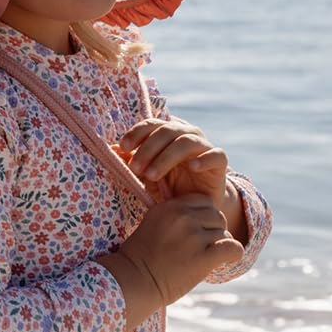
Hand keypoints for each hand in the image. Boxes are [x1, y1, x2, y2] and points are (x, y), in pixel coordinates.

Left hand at [110, 118, 229, 206]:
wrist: (196, 207)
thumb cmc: (169, 187)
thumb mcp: (147, 175)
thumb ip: (132, 161)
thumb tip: (111, 149)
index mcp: (168, 134)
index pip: (152, 124)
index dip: (137, 132)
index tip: (124, 147)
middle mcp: (187, 135)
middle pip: (167, 131)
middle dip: (148, 149)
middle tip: (135, 168)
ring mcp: (204, 147)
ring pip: (187, 142)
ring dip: (166, 157)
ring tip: (152, 175)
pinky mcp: (219, 162)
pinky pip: (215, 155)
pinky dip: (204, 159)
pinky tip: (192, 167)